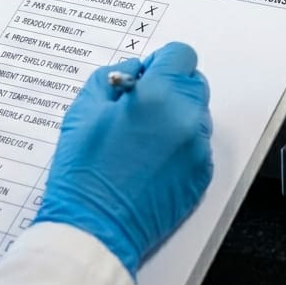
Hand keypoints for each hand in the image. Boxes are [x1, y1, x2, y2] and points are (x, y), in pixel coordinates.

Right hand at [34, 42, 212, 277]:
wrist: (94, 229)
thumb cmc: (83, 170)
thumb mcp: (83, 110)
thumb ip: (112, 77)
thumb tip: (134, 70)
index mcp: (158, 96)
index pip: (181, 55)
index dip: (160, 61)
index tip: (144, 76)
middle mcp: (186, 118)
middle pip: (194, 82)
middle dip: (171, 86)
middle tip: (141, 106)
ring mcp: (198, 149)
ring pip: (198, 114)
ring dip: (177, 115)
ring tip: (144, 137)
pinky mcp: (202, 175)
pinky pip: (198, 145)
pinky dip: (181, 145)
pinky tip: (152, 160)